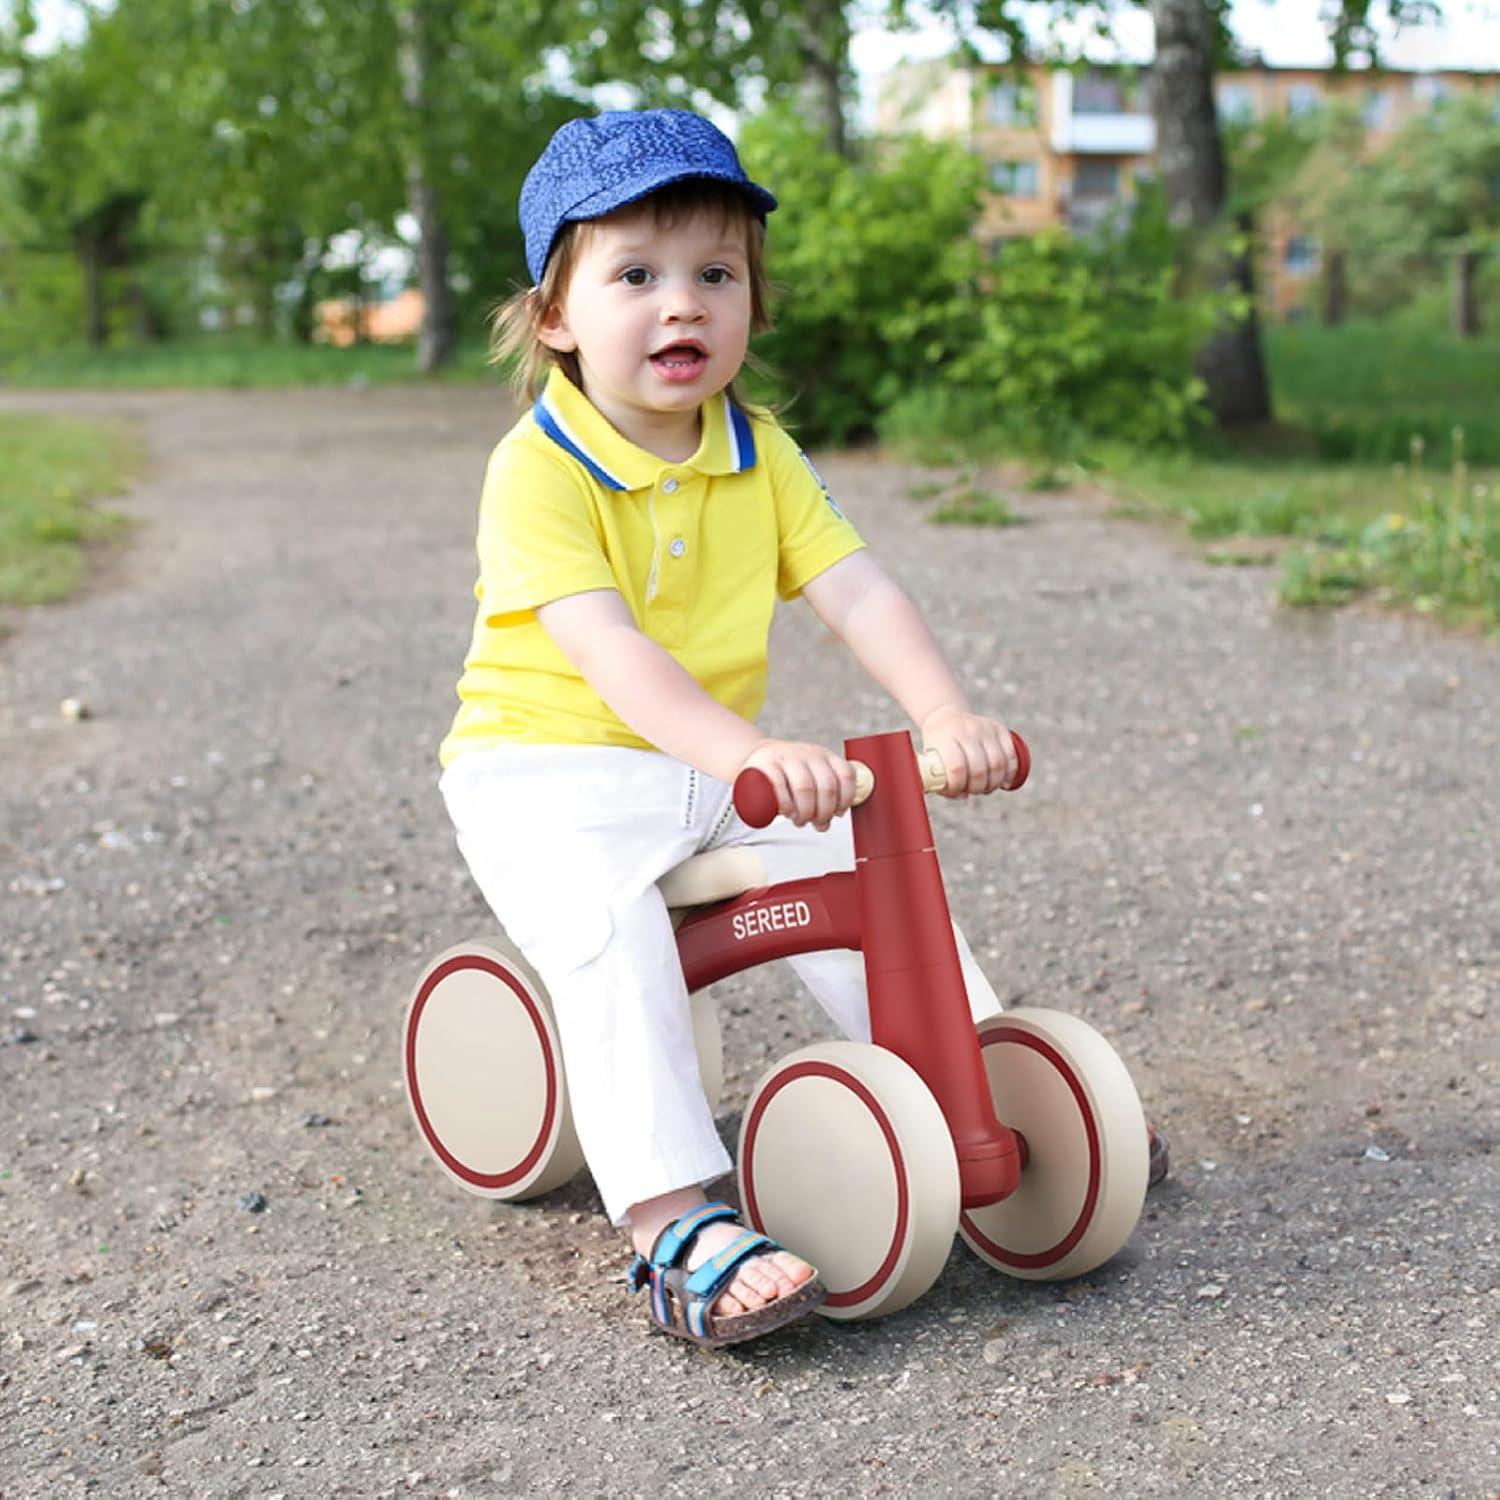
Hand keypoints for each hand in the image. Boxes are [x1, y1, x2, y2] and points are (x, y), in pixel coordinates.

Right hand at [738, 740, 856, 830]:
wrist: (757, 759)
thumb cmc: (788, 776)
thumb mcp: (811, 776)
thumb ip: (825, 796)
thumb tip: (830, 820)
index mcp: (825, 757)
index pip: (845, 775)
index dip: (846, 799)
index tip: (838, 813)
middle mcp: (808, 754)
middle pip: (827, 786)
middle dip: (824, 812)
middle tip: (816, 822)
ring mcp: (786, 757)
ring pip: (805, 787)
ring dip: (805, 812)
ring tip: (799, 819)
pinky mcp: (765, 764)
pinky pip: (779, 786)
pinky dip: (786, 805)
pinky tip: (786, 811)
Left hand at [920, 707, 1018, 796]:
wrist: (946, 720)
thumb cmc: (938, 749)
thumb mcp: (930, 762)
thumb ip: (942, 784)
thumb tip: (963, 795)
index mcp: (945, 738)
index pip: (956, 767)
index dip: (959, 785)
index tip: (958, 790)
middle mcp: (966, 730)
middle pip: (979, 769)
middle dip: (978, 788)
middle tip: (975, 791)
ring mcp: (985, 728)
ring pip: (998, 763)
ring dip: (994, 783)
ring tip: (987, 788)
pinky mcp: (999, 729)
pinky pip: (1010, 755)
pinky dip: (1009, 772)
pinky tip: (1003, 781)